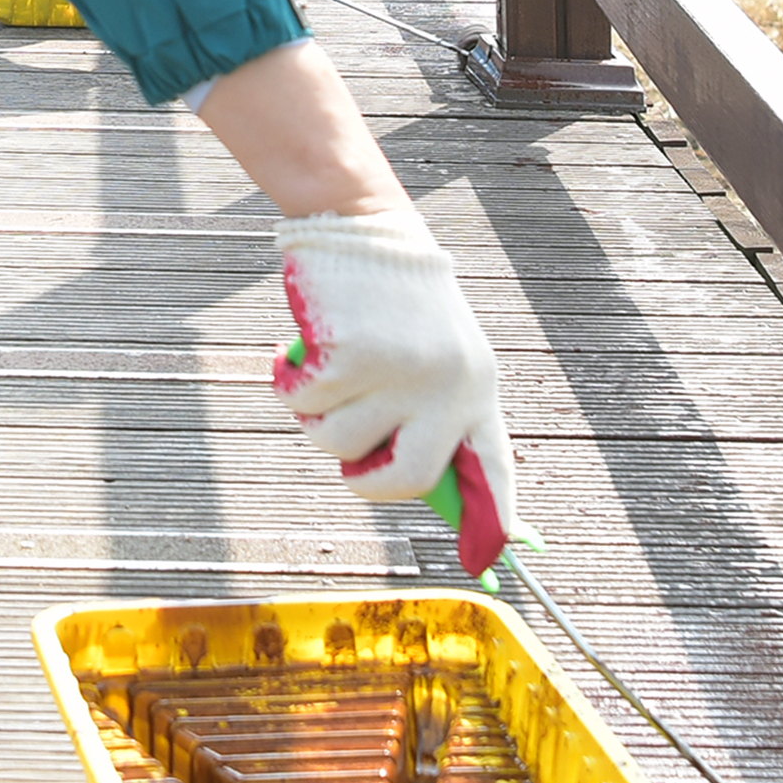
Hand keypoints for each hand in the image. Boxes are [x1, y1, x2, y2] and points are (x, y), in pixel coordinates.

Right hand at [270, 204, 517, 521]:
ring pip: (341, 443)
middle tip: (352, 462)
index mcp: (476, 386)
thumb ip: (434, 415)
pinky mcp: (355, 356)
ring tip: (322, 375)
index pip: (491, 466)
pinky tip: (295, 351)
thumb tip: (424, 486)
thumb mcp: (436, 354)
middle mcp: (449, 384)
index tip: (492, 557)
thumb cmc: (394, 299)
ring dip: (317, 419)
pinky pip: (307, 404)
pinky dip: (290, 383)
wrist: (363, 225)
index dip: (491, 517)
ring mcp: (403, 372)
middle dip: (367, 483)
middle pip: (410, 480)